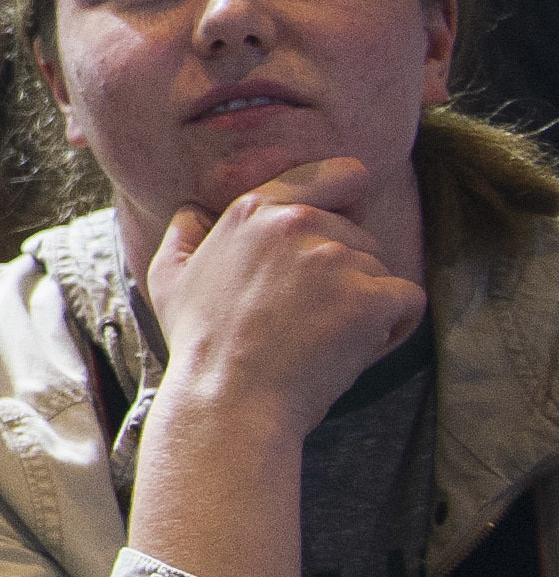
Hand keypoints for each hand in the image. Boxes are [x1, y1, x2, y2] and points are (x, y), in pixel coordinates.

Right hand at [142, 156, 426, 446]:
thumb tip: (192, 210)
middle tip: (305, 316)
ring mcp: (335, 258)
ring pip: (381, 271)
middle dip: (345, 274)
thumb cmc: (200, 345)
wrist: (228, 401)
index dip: (348, 198)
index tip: (342, 225)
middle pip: (360, 236)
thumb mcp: (168, 278)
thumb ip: (184, 233)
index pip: (334, 174)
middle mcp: (296, 222)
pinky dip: (391, 328)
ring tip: (321, 338)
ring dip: (364, 305)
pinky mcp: (368, 298)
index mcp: (254, 209)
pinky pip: (408, 302)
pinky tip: (352, 349)